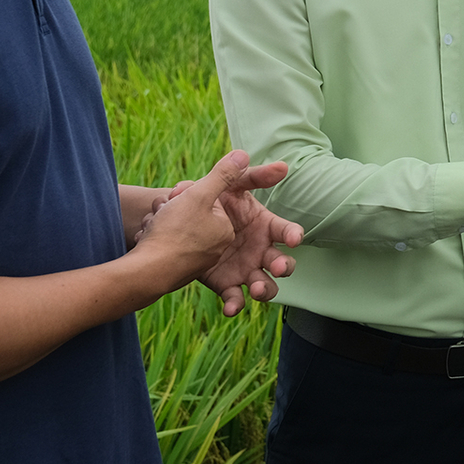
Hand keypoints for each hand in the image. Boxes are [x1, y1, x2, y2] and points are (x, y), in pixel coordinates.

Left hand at [148, 161, 304, 316]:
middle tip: (278, 267)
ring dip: (266, 289)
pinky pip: (235, 297)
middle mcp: (257, 248)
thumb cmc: (196, 207)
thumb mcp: (211, 189)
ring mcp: (243, 268)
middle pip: (279, 260)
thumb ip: (231, 175)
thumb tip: (250, 155)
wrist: (169, 232)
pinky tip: (230, 307)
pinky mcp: (226, 284)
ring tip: (257, 290)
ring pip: (265, 283)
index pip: (282, 229)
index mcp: (258, 224)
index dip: (291, 233)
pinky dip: (235, 304)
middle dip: (284, 265)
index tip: (293, 238)